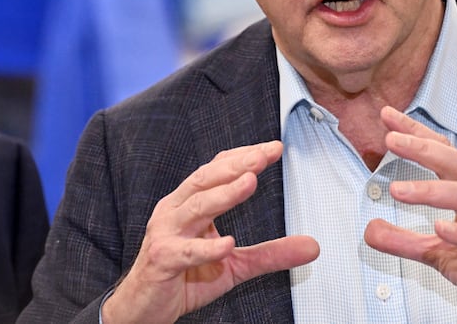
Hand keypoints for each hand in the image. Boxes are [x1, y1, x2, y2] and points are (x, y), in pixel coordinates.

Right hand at [102, 140, 318, 322]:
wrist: (142, 309)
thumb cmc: (185, 277)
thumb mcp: (235, 264)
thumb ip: (270, 253)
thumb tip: (314, 246)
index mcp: (191, 202)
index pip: (218, 169)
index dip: (244, 156)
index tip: (275, 148)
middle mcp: (176, 210)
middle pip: (206, 178)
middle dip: (237, 164)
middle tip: (265, 155)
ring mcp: (166, 233)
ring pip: (195, 206)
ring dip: (224, 194)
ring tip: (250, 182)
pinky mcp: (162, 260)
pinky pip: (185, 252)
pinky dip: (205, 248)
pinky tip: (227, 244)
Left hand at [364, 107, 456, 323]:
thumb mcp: (437, 252)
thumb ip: (404, 240)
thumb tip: (370, 230)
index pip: (442, 153)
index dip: (416, 133)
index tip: (388, 117)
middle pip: (455, 163)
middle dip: (422, 148)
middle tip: (391, 140)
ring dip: (430, 191)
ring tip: (398, 190)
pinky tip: (441, 228)